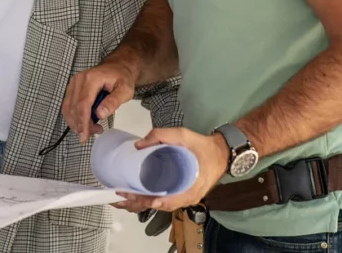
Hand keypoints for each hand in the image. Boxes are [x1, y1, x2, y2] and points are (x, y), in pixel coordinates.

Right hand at [61, 57, 137, 143]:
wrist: (117, 67)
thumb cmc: (122, 79)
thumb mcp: (125, 90)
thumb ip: (113, 101)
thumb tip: (100, 114)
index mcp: (91, 79)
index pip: (83, 104)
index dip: (83, 122)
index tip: (84, 137)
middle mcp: (79, 80)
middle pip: (74, 108)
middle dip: (81, 125)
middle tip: (96, 132)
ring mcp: (73, 83)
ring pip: (68, 108)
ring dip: (76, 122)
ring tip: (92, 129)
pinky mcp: (72, 87)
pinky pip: (68, 105)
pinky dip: (74, 117)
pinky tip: (84, 123)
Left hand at [112, 128, 229, 212]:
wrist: (222, 152)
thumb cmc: (204, 147)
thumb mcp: (184, 135)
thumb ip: (162, 136)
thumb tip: (138, 145)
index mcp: (189, 189)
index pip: (165, 201)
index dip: (146, 200)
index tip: (130, 194)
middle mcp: (186, 198)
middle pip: (158, 205)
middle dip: (137, 203)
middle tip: (119, 197)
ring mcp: (184, 197)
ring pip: (160, 205)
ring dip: (141, 203)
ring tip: (123, 198)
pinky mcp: (182, 193)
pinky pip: (164, 200)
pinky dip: (149, 199)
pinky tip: (137, 195)